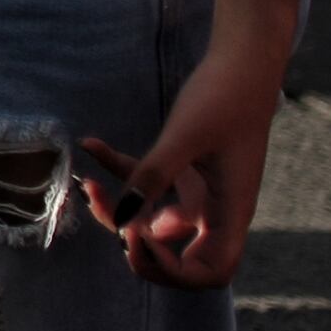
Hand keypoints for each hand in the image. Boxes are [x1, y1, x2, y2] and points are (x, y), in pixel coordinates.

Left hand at [81, 28, 288, 289]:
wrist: (242, 58)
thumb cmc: (223, 95)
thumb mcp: (184, 136)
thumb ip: (153, 176)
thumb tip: (124, 221)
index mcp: (231, 211)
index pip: (210, 273)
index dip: (172, 271)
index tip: (138, 237)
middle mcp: (218, 209)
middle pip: (180, 258)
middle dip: (141, 251)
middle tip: (113, 226)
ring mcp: (202, 191)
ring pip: (156, 223)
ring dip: (122, 214)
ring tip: (88, 187)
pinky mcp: (186, 169)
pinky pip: (149, 183)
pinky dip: (121, 170)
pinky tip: (92, 145)